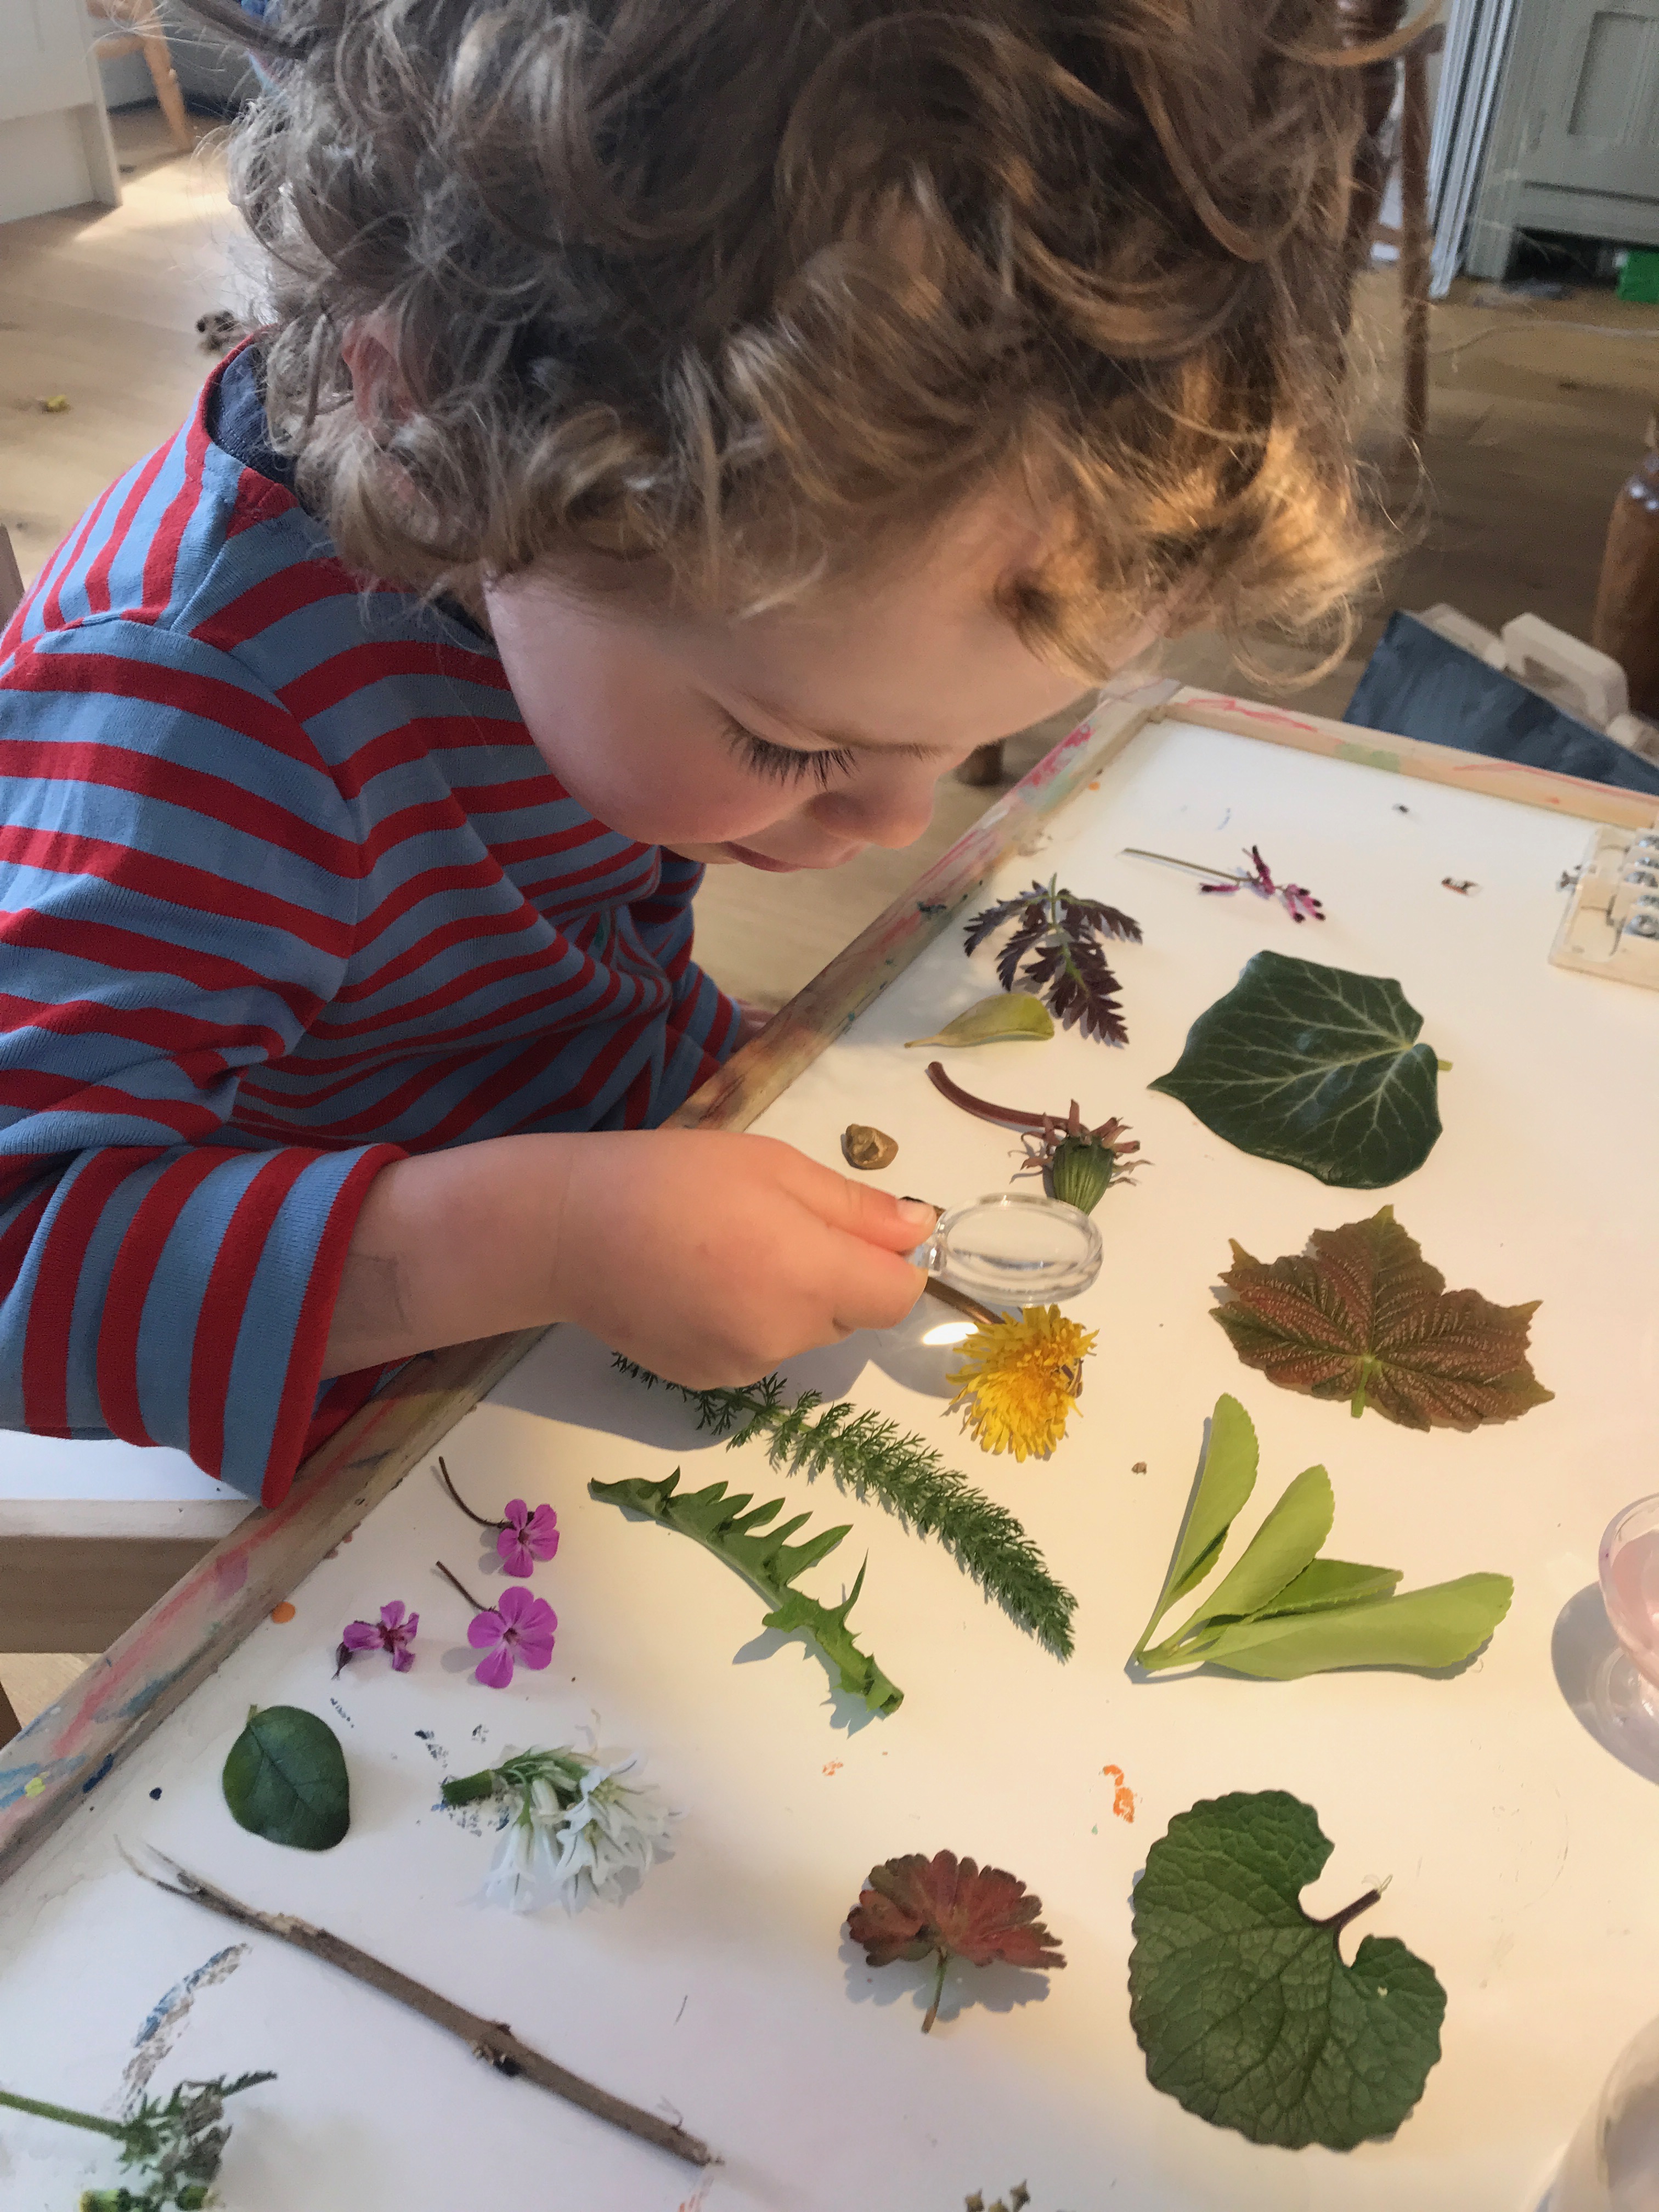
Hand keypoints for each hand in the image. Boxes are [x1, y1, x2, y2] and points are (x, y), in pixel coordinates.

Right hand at [554, 1130, 929, 1385]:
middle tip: (771, 1223)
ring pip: (803, 1333)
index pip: (899, 1296)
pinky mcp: (707, 1381)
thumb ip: (856, 1206)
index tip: (860, 1230)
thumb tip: (922, 1231)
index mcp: (810, 1277)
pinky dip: (747, 1320)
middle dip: (834, 1274)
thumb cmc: (673, 1179)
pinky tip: (699, 1284)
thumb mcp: (775, 1166)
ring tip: (726, 1251)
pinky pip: (758, 1350)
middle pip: (851, 1315)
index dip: (893, 1263)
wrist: (566, 1231)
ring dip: (790, 1299)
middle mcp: (785, 1338)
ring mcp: (744, 1367)